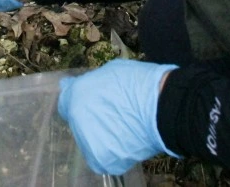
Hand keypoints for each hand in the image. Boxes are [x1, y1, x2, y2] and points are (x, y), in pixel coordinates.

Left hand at [58, 59, 178, 175]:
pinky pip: (101, 155)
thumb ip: (89, 81)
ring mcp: (89, 142)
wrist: (164, 108)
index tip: (89, 99)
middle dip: (89, 116)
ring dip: (99, 134)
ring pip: (88, 139)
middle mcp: (78, 120)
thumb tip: (74, 85)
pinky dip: (110, 150)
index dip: (77, 98)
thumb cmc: (140, 84)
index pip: (65, 100)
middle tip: (111, 112)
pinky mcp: (103, 159)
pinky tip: (124, 139)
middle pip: (77, 120)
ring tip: (121, 126)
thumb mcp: (110, 71)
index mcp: (77, 96)